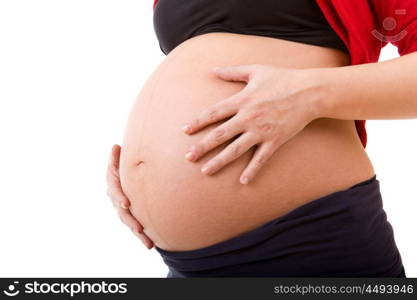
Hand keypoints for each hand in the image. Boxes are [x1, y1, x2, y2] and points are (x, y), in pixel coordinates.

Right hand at [106, 144, 153, 248]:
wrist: (123, 177)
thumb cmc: (121, 167)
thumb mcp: (117, 161)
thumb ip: (115, 158)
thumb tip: (116, 146)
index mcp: (113, 187)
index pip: (115, 192)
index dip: (119, 198)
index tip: (126, 203)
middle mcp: (117, 201)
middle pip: (123, 214)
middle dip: (131, 222)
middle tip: (139, 228)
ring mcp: (124, 211)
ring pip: (131, 224)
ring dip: (139, 235)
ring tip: (149, 244)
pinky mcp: (132, 217)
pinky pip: (137, 228)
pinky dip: (143, 237)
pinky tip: (152, 245)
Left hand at [182, 64, 321, 183]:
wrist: (310, 91)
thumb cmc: (282, 78)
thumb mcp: (255, 69)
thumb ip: (232, 71)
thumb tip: (213, 70)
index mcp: (242, 99)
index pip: (214, 113)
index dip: (198, 122)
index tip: (184, 130)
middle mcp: (248, 117)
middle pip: (220, 134)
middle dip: (202, 146)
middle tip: (188, 157)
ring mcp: (261, 131)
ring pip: (235, 150)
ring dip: (219, 161)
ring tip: (205, 171)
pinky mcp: (275, 141)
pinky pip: (261, 159)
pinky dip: (252, 170)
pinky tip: (242, 181)